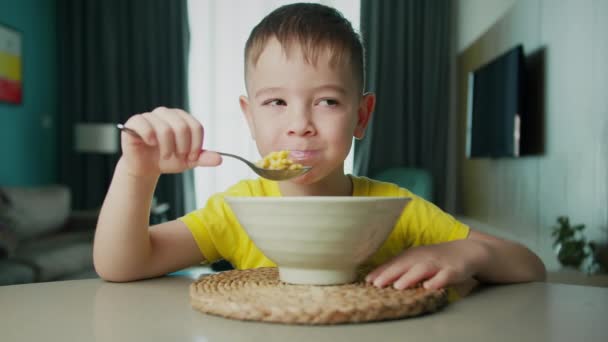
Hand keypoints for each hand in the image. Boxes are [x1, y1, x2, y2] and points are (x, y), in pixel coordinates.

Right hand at [120, 107, 221, 176]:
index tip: (191, 158)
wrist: (145, 168)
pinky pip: (144, 124)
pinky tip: (150, 145)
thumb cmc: (167, 160)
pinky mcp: (135, 121)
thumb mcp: (188, 161)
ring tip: (166, 156)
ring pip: (165, 128)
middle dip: (183, 147)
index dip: (196, 145)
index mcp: (182, 118)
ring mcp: (150, 116)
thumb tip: (219, 159)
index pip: (196, 126)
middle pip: (182, 127)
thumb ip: (203, 158)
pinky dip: (150, 137)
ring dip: (167, 148)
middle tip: (178, 157)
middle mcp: (166, 113)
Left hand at [365, 240, 481, 289]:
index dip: (380, 271)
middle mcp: (423, 257)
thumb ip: (400, 267)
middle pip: (404, 265)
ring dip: (410, 277)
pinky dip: (437, 281)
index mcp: (413, 255)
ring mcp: (438, 263)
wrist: (468, 251)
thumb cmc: (436, 258)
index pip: (393, 263)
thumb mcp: (417, 260)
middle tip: (376, 284)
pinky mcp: (453, 270)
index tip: (366, 280)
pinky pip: (445, 276)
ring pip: (423, 269)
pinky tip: (429, 287)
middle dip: (390, 274)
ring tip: (398, 286)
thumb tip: (377, 278)